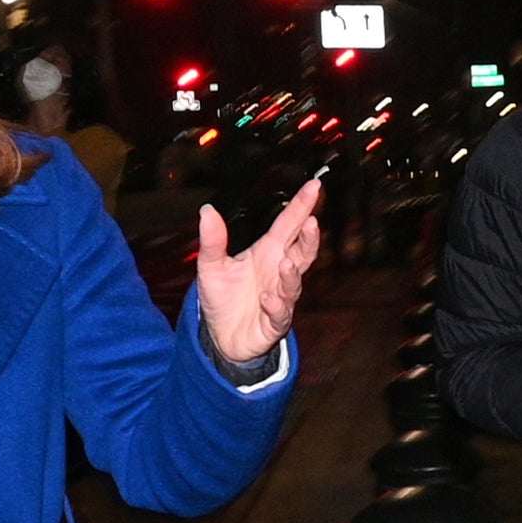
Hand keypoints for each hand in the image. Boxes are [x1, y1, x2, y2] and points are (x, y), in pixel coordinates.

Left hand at [191, 175, 324, 365]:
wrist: (220, 335)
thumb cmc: (222, 297)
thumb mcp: (211, 265)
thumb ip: (212, 240)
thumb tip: (207, 210)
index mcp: (268, 252)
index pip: (288, 224)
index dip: (302, 206)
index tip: (314, 186)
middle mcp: (278, 272)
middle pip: (302, 252)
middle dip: (309, 238)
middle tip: (311, 222)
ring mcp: (280, 297)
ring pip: (293, 283)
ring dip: (292, 274)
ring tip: (286, 263)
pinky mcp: (273, 322)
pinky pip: (280, 314)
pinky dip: (276, 305)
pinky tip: (269, 298)